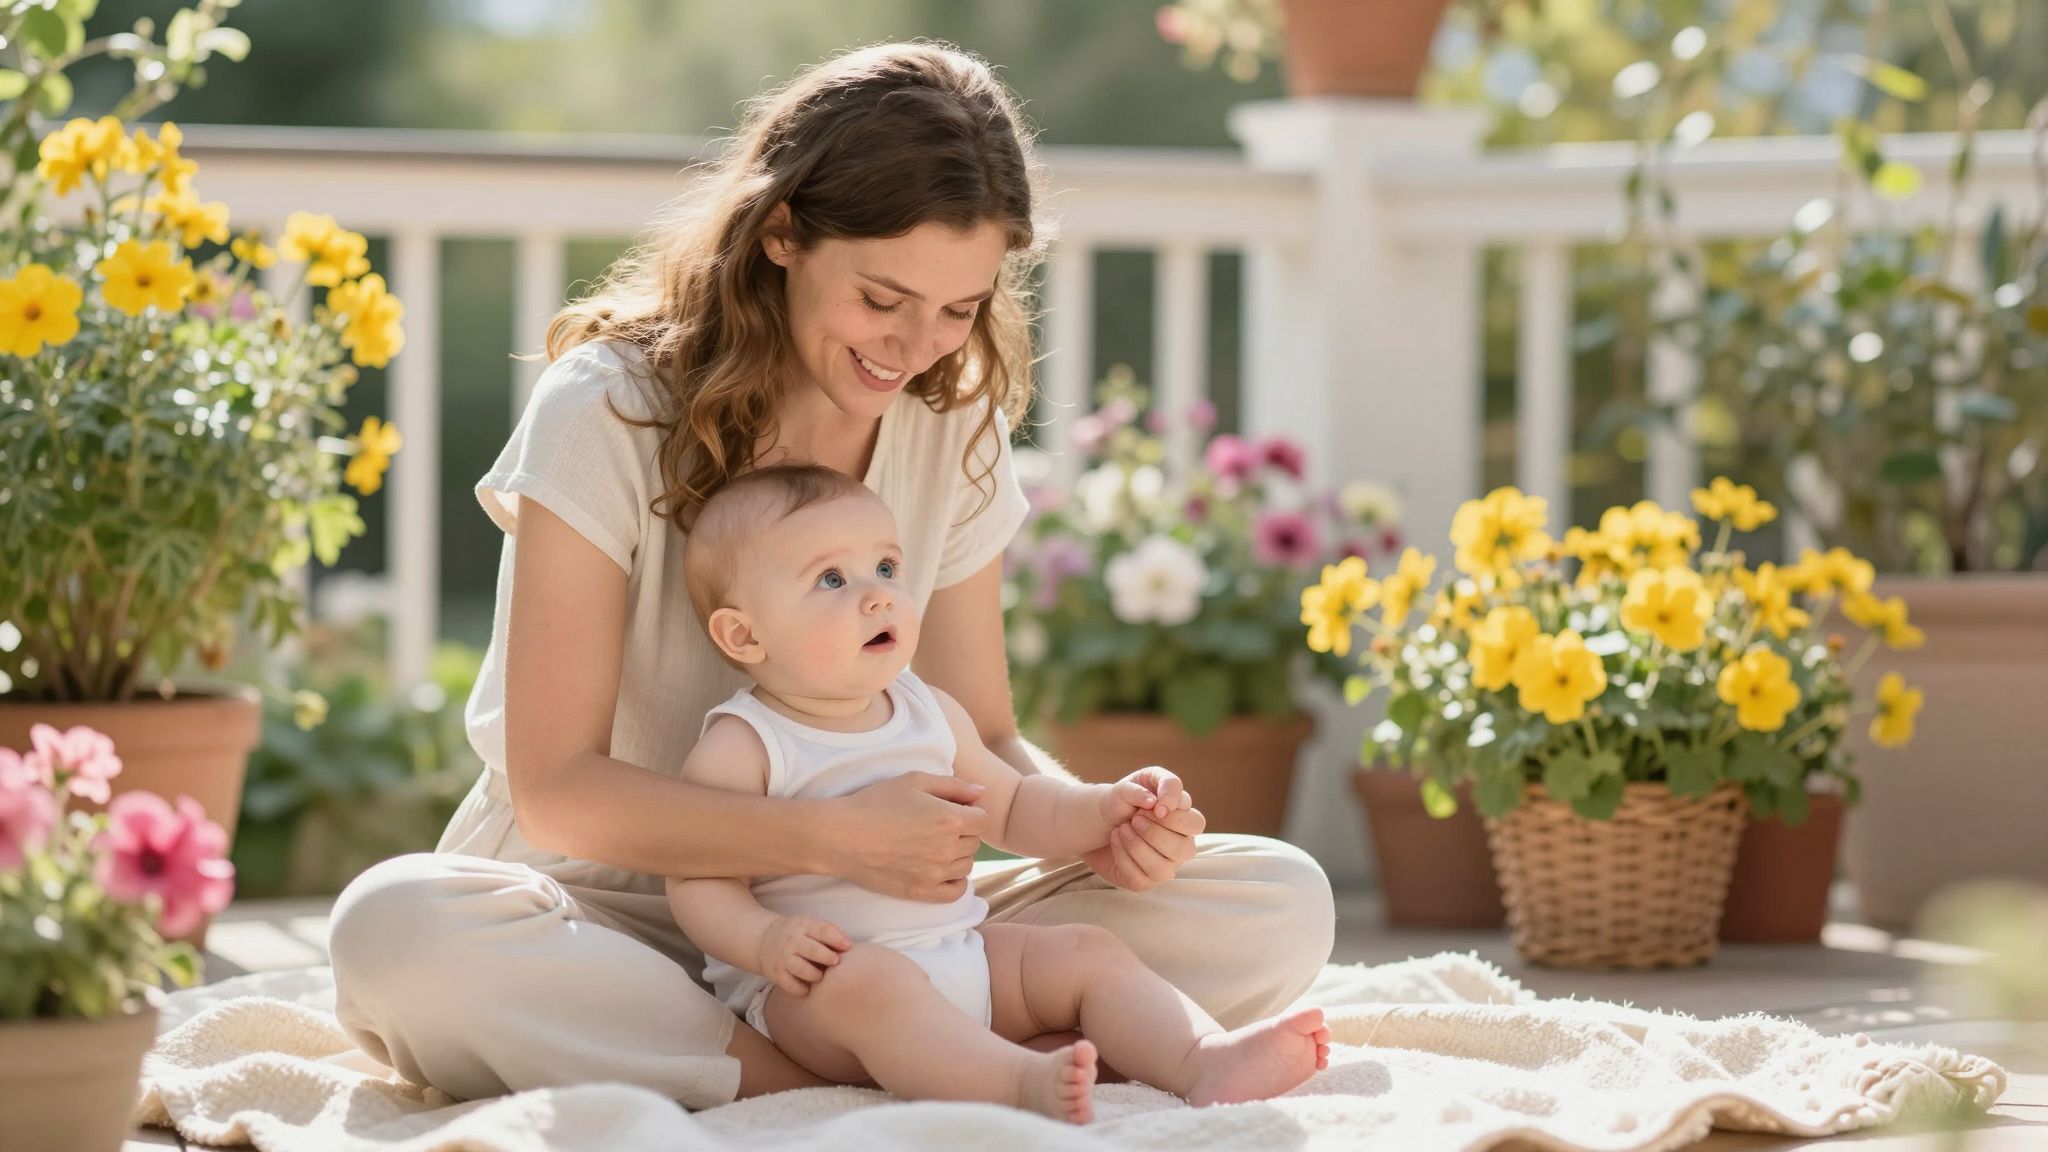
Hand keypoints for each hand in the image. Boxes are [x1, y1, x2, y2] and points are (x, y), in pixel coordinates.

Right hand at [758, 916, 850, 996]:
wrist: (765, 939)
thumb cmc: (799, 934)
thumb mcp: (812, 925)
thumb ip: (831, 931)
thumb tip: (848, 945)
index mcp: (804, 926)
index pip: (822, 930)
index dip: (837, 939)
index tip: (848, 947)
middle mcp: (793, 941)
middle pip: (812, 950)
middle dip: (827, 957)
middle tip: (835, 962)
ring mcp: (783, 957)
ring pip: (799, 967)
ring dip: (813, 974)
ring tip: (820, 976)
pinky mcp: (776, 973)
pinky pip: (789, 984)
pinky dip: (800, 989)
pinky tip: (807, 988)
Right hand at [834, 772, 990, 902]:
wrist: (842, 836)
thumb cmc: (876, 803)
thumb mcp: (914, 781)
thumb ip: (953, 786)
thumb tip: (982, 793)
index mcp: (950, 818)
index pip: (983, 819)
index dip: (970, 812)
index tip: (951, 809)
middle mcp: (947, 848)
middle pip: (974, 842)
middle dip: (962, 831)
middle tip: (935, 826)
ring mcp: (935, 873)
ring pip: (966, 865)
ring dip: (957, 855)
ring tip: (931, 845)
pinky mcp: (921, 892)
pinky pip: (955, 891)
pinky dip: (954, 881)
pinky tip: (940, 869)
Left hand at [1082, 766, 1202, 892]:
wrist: (1098, 818)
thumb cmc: (1124, 799)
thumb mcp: (1132, 783)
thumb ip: (1145, 788)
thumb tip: (1154, 802)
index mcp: (1183, 818)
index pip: (1196, 824)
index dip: (1177, 818)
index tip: (1154, 807)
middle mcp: (1179, 845)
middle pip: (1185, 850)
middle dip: (1156, 833)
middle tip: (1135, 818)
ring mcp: (1164, 865)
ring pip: (1163, 869)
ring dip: (1138, 846)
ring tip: (1122, 828)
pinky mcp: (1144, 880)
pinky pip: (1140, 879)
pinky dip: (1124, 858)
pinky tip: (1116, 840)